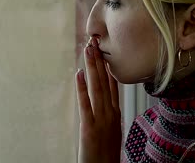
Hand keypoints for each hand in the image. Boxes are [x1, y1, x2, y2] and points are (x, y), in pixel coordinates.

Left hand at [75, 37, 121, 162]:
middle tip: (94, 42)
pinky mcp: (89, 128)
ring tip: (88, 50)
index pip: (113, 85)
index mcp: (116, 114)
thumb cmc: (107, 155)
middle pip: (105, 82)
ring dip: (92, 68)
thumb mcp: (112, 131)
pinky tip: (78, 74)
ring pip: (97, 88)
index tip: (104, 52)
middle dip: (99, 61)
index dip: (108, 67)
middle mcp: (111, 113)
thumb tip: (108, 104)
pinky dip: (82, 88)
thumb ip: (110, 116)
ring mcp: (101, 119)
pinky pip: (85, 104)